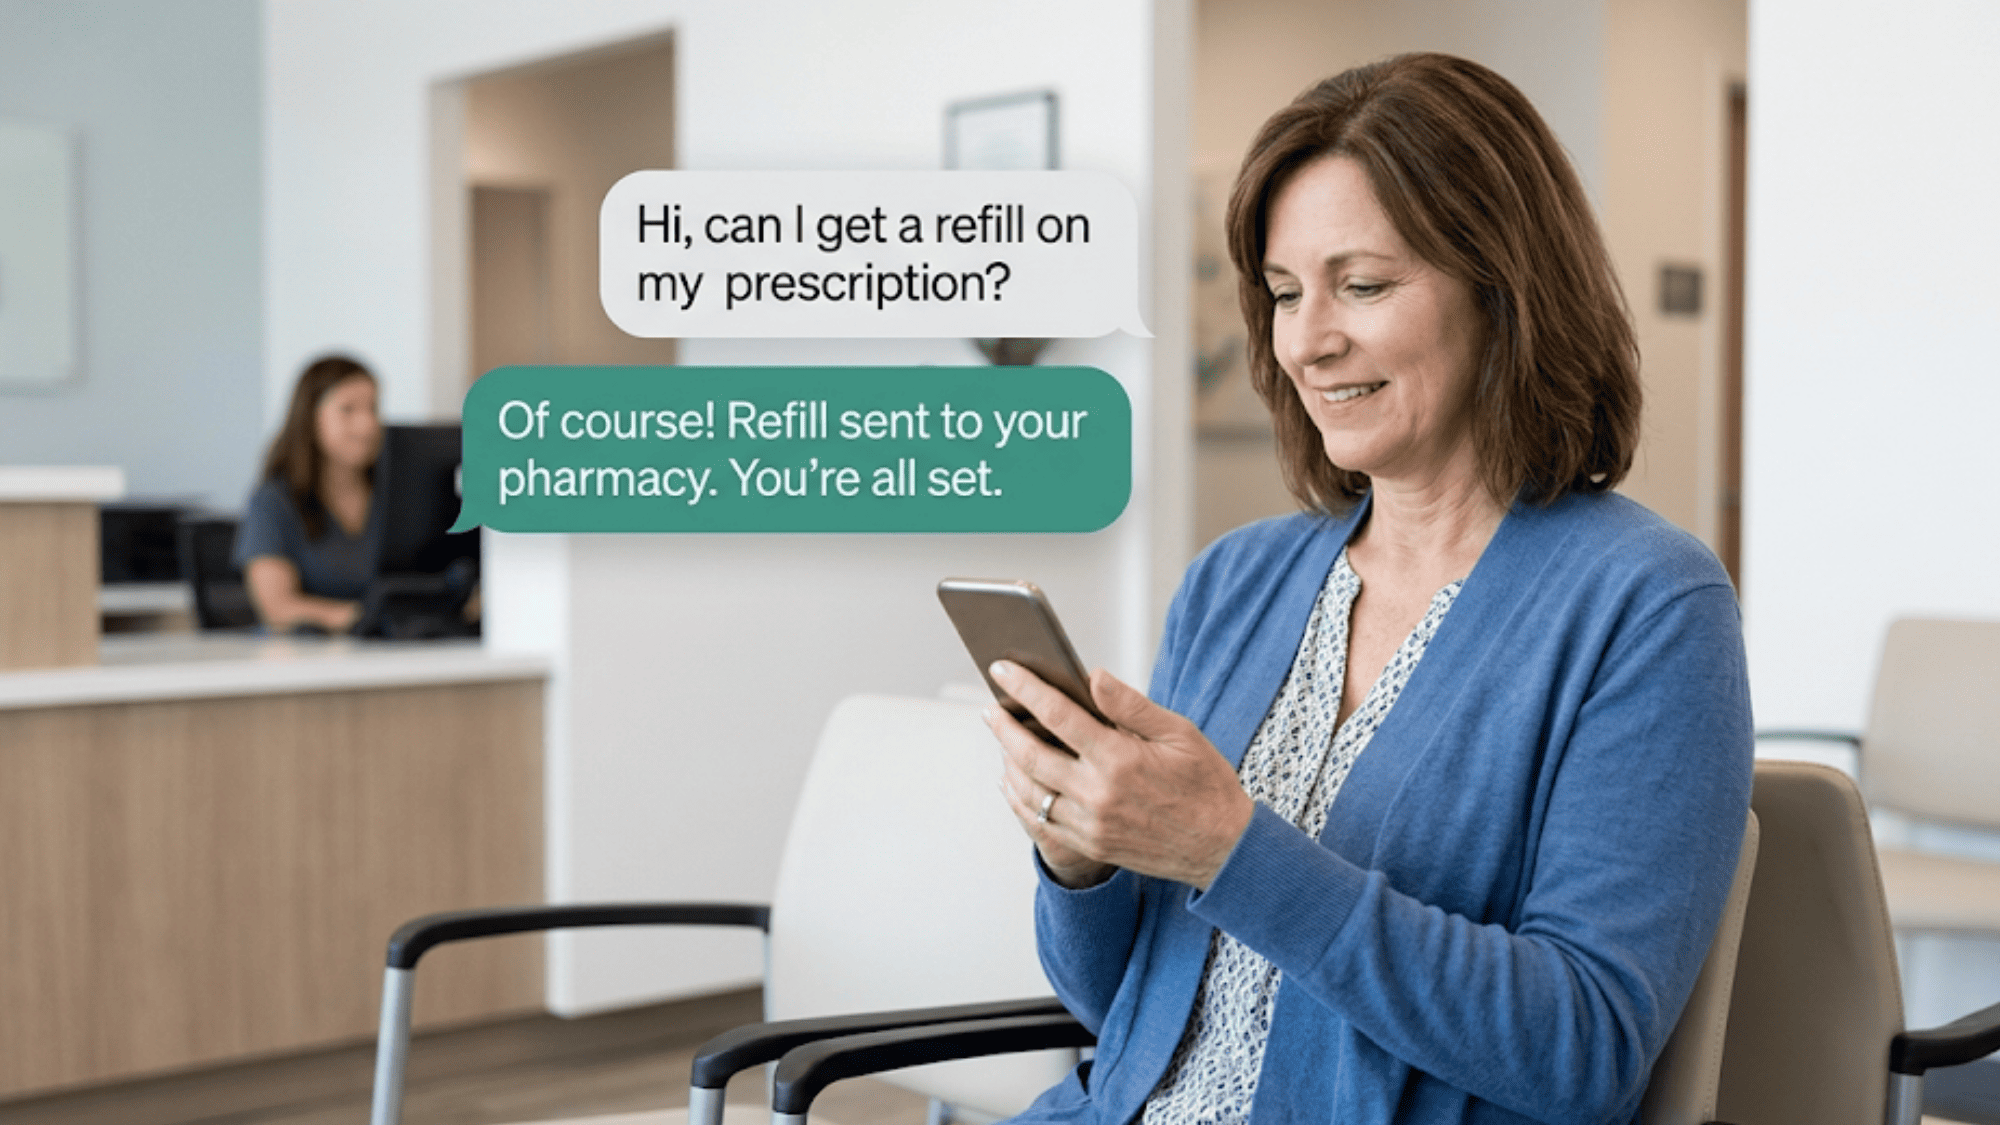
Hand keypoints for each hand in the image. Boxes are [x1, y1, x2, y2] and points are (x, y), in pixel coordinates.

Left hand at [988, 661, 1253, 890]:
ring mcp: (1091, 824)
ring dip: (1007, 763)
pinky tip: (1014, 782)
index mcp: (1120, 759)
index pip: (1058, 715)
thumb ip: (1130, 705)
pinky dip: (1019, 800)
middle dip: (1004, 727)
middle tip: (990, 708)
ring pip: (1029, 791)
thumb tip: (1092, 676)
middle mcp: (1098, 793)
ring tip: (1001, 740)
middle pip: (1031, 755)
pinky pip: (1039, 822)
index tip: (1002, 669)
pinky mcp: (1090, 845)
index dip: (1025, 688)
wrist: (1221, 848)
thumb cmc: (1204, 784)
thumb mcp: (1178, 733)